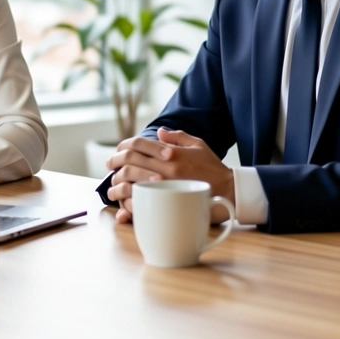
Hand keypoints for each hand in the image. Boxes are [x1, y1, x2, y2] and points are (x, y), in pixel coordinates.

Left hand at [105, 127, 234, 224]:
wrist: (230, 192)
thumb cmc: (213, 168)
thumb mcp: (198, 145)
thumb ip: (177, 137)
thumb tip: (160, 132)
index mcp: (172, 153)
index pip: (138, 144)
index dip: (123, 146)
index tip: (117, 152)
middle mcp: (166, 169)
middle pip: (129, 163)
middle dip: (114, 163)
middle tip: (109, 166)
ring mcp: (165, 188)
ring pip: (129, 184)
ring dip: (116, 185)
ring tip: (112, 188)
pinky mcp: (168, 206)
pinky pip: (141, 205)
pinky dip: (127, 205)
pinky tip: (122, 205)